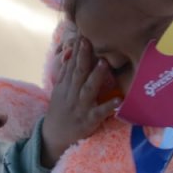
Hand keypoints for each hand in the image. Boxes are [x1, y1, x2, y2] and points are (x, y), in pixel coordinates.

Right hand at [39, 35, 118, 167]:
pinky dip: (109, 106)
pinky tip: (119, 99)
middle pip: (78, 73)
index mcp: (65, 87)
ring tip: (104, 63)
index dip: (76, 51)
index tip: (82, 35)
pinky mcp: (89, 121)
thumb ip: (66, 74)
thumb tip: (70, 55)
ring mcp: (80, 107)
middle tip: (89, 40)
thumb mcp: (59, 92)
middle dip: (83, 56)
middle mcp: (72, 95)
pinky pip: (100, 113)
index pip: (71, 65)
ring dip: (96, 76)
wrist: (53, 138)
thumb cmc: (60, 112)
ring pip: (88, 89)